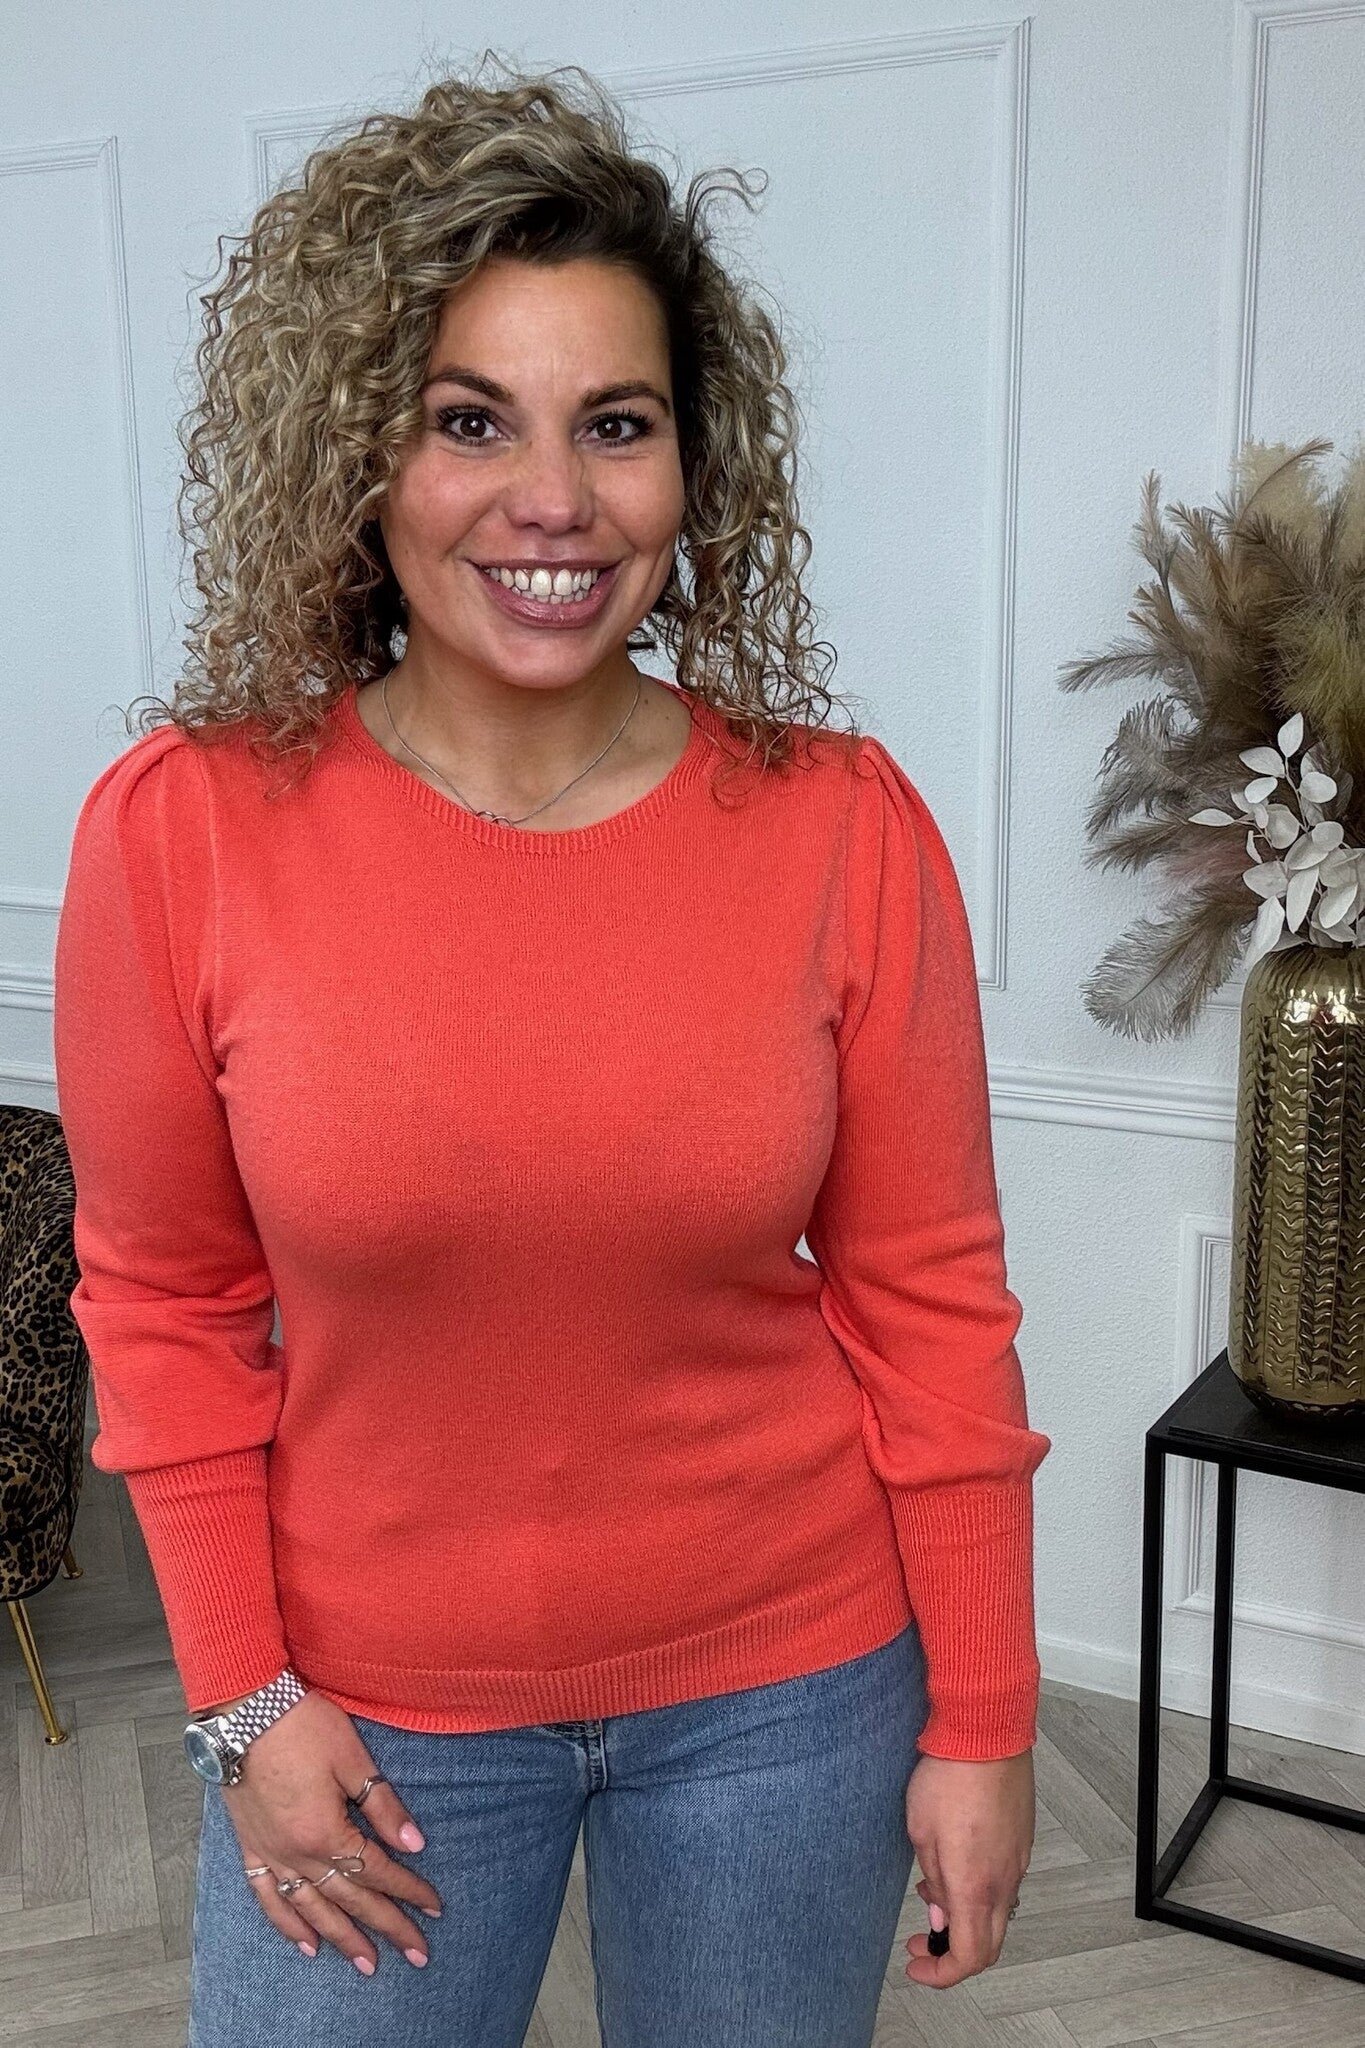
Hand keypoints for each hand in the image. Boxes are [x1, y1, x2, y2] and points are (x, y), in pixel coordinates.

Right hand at [215, 1687, 442, 1973]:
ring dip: (342, 1938)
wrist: (243, 1712)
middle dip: (387, 1926)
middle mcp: (297, 1854)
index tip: (434, 1907)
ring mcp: (271, 1854)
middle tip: (417, 1954)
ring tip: (367, 1964)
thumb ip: (383, 1806)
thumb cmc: (302, 1726)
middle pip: (349, 1900)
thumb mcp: (352, 1759)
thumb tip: (414, 1844)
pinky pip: (267, 1898)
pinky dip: (287, 1925)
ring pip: (311, 1909)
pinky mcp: (251, 1847)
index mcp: (326, 1832)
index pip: (377, 1871)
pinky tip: (306, 1944)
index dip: (409, 1889)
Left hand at [903, 1749, 1034, 1987]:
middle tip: (921, 1942)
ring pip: (998, 1914)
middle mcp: (1004, 1881)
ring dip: (966, 1919)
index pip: (969, 1956)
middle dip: (953, 1955)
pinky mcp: (1022, 1841)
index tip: (916, 1964)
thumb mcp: (920, 1831)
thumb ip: (934, 1881)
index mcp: (975, 1886)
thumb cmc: (948, 1775)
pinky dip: (980, 1893)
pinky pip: (1005, 1883)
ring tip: (930, 1893)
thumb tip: (940, 1915)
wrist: (986, 1732)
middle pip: (989, 1945)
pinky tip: (955, 1866)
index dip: (941, 1973)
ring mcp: (1017, 1861)